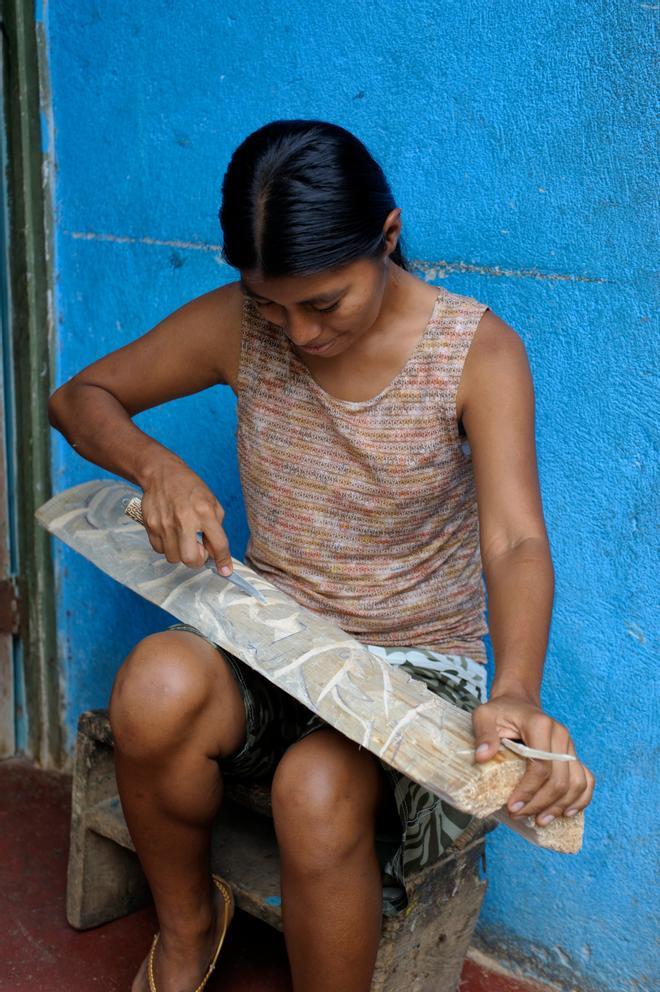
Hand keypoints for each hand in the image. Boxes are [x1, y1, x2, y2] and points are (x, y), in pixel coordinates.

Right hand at [139, 457, 232, 574]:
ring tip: (184, 539)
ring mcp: (165, 524)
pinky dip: (167, 547)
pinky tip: (171, 535)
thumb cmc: (190, 488)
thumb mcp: (212, 503)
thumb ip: (216, 528)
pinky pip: (160, 550)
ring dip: (181, 553)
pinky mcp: (151, 526)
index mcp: (204, 512)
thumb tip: (216, 553)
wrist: (161, 473)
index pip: (218, 544)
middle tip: (198, 550)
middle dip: (197, 561)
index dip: (224, 561)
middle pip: (190, 559)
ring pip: (174, 558)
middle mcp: (184, 519)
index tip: (225, 571)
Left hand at [471, 693, 594, 825]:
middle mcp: (561, 735)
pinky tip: (566, 813)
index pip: (541, 766)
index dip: (528, 791)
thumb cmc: (501, 712)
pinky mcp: (573, 756)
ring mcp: (570, 746)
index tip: (512, 806)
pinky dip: (581, 799)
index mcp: (540, 725)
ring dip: (560, 807)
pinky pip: (587, 780)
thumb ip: (483, 734)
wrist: (518, 703)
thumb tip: (483, 757)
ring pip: (577, 783)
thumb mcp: (484, 716)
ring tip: (539, 820)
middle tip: (518, 815)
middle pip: (560, 780)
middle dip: (540, 803)